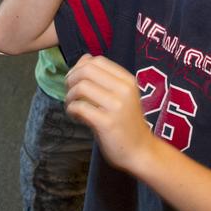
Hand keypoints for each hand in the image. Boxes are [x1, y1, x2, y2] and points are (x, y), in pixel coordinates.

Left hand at [64, 55, 154, 172]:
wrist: (140, 151)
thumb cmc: (127, 123)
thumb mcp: (121, 95)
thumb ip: (103, 77)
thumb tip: (84, 58)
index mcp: (127, 80)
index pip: (97, 61)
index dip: (79, 67)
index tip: (74, 80)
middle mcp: (124, 90)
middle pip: (86, 71)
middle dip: (71, 79)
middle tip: (69, 93)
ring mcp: (116, 106)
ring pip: (81, 87)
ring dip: (69, 96)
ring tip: (72, 106)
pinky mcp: (107, 123)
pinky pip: (80, 107)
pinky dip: (71, 110)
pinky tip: (75, 117)